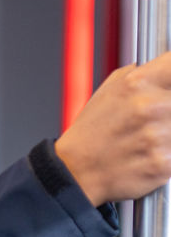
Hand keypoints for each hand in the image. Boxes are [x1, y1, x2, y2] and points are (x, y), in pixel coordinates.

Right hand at [55, 52, 170, 205]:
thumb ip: (142, 74)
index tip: (169, 89)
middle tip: (159, 119)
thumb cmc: (91, 132)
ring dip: (170, 134)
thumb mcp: (109, 89)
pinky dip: (169, 155)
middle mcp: (149, 106)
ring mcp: (157, 136)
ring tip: (152, 138)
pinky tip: (151, 154)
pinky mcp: (163, 163)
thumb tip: (167, 67)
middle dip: (170, 113)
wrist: (75, 170)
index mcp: (136, 83)